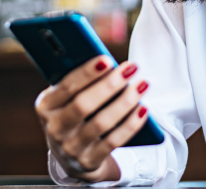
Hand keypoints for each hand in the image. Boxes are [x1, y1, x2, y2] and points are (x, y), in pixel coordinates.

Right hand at [35, 56, 149, 181]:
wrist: (71, 151)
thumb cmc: (75, 108)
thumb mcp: (70, 94)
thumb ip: (82, 77)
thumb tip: (107, 60)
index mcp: (46, 105)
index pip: (66, 86)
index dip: (87, 73)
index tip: (107, 59)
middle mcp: (55, 128)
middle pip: (83, 105)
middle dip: (110, 85)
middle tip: (132, 67)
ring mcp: (70, 147)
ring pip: (101, 123)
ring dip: (125, 102)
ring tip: (143, 84)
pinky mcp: (88, 161)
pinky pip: (113, 142)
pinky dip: (130, 125)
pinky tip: (143, 109)